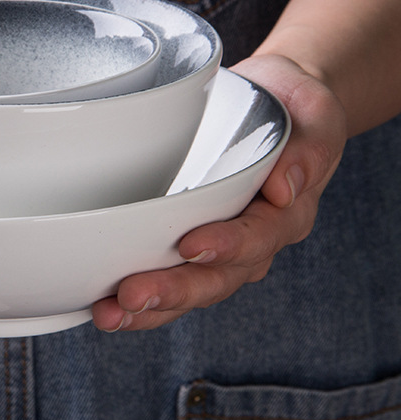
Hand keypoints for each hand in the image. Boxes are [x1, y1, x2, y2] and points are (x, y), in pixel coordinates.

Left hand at [92, 54, 347, 331]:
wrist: (275, 106)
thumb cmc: (291, 109)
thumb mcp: (314, 113)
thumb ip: (306, 149)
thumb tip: (285, 187)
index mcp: (284, 214)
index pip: (257, 237)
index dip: (226, 246)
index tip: (191, 246)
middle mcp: (253, 242)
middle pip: (216, 279)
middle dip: (172, 290)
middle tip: (131, 295)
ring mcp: (220, 250)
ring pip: (188, 289)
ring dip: (148, 307)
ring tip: (110, 314)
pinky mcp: (191, 247)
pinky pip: (169, 280)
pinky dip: (139, 300)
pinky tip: (106, 306)